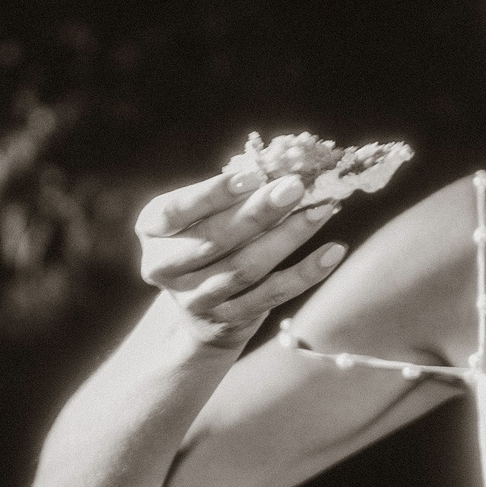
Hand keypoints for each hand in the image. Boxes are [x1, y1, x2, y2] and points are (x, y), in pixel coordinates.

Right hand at [138, 168, 348, 349]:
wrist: (198, 311)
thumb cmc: (207, 238)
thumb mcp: (204, 214)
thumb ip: (233, 192)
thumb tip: (283, 166)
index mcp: (152, 230)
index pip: (178, 210)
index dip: (214, 194)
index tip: (253, 176)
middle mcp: (164, 268)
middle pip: (215, 240)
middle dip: (259, 212)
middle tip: (296, 187)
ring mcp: (194, 299)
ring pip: (245, 268)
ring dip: (288, 237)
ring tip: (321, 210)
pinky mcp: (227, 320)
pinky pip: (271, 295)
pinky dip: (305, 273)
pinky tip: (332, 251)